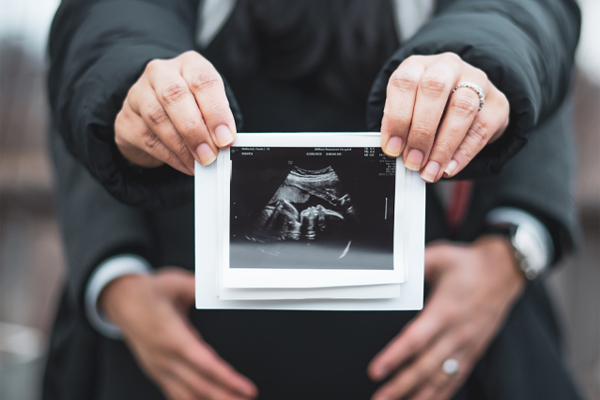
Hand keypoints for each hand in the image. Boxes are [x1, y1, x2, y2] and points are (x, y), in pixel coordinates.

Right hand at [100, 268, 256, 399]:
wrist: (121, 300)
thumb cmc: (146, 293)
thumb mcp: (175, 282)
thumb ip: (198, 288)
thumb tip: (217, 288)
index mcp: (171, 336)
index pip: (203, 364)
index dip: (226, 378)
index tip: (246, 387)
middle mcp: (164, 356)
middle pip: (199, 386)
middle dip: (226, 396)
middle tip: (247, 399)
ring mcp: (159, 367)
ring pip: (187, 394)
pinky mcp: (157, 371)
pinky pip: (176, 394)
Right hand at [114, 51, 236, 173]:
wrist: (154, 111)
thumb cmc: (190, 106)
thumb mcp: (208, 105)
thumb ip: (217, 121)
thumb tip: (226, 144)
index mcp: (188, 64)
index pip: (203, 81)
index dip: (216, 112)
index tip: (226, 138)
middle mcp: (161, 73)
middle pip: (175, 96)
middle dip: (195, 131)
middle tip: (210, 155)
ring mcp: (138, 94)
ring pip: (157, 118)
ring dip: (182, 146)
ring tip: (199, 163)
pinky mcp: (126, 118)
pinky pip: (147, 139)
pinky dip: (170, 156)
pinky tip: (185, 164)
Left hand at [368, 237, 524, 399]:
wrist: (505, 271)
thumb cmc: (469, 264)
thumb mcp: (439, 256)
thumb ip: (414, 264)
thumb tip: (392, 270)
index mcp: (445, 309)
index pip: (416, 339)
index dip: (395, 356)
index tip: (377, 370)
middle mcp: (457, 331)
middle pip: (426, 366)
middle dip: (401, 385)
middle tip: (380, 398)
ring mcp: (467, 344)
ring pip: (442, 377)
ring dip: (419, 395)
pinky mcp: (474, 350)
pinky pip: (457, 378)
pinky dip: (442, 394)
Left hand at [380, 53, 509, 182]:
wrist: (463, 97)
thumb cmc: (426, 107)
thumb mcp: (407, 110)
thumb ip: (401, 127)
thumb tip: (396, 155)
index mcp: (417, 65)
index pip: (404, 83)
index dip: (396, 118)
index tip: (392, 148)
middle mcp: (447, 67)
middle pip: (434, 90)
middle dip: (421, 131)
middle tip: (412, 161)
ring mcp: (476, 81)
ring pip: (462, 107)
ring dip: (443, 146)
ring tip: (430, 170)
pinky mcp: (497, 103)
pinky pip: (481, 129)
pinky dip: (463, 153)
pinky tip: (449, 168)